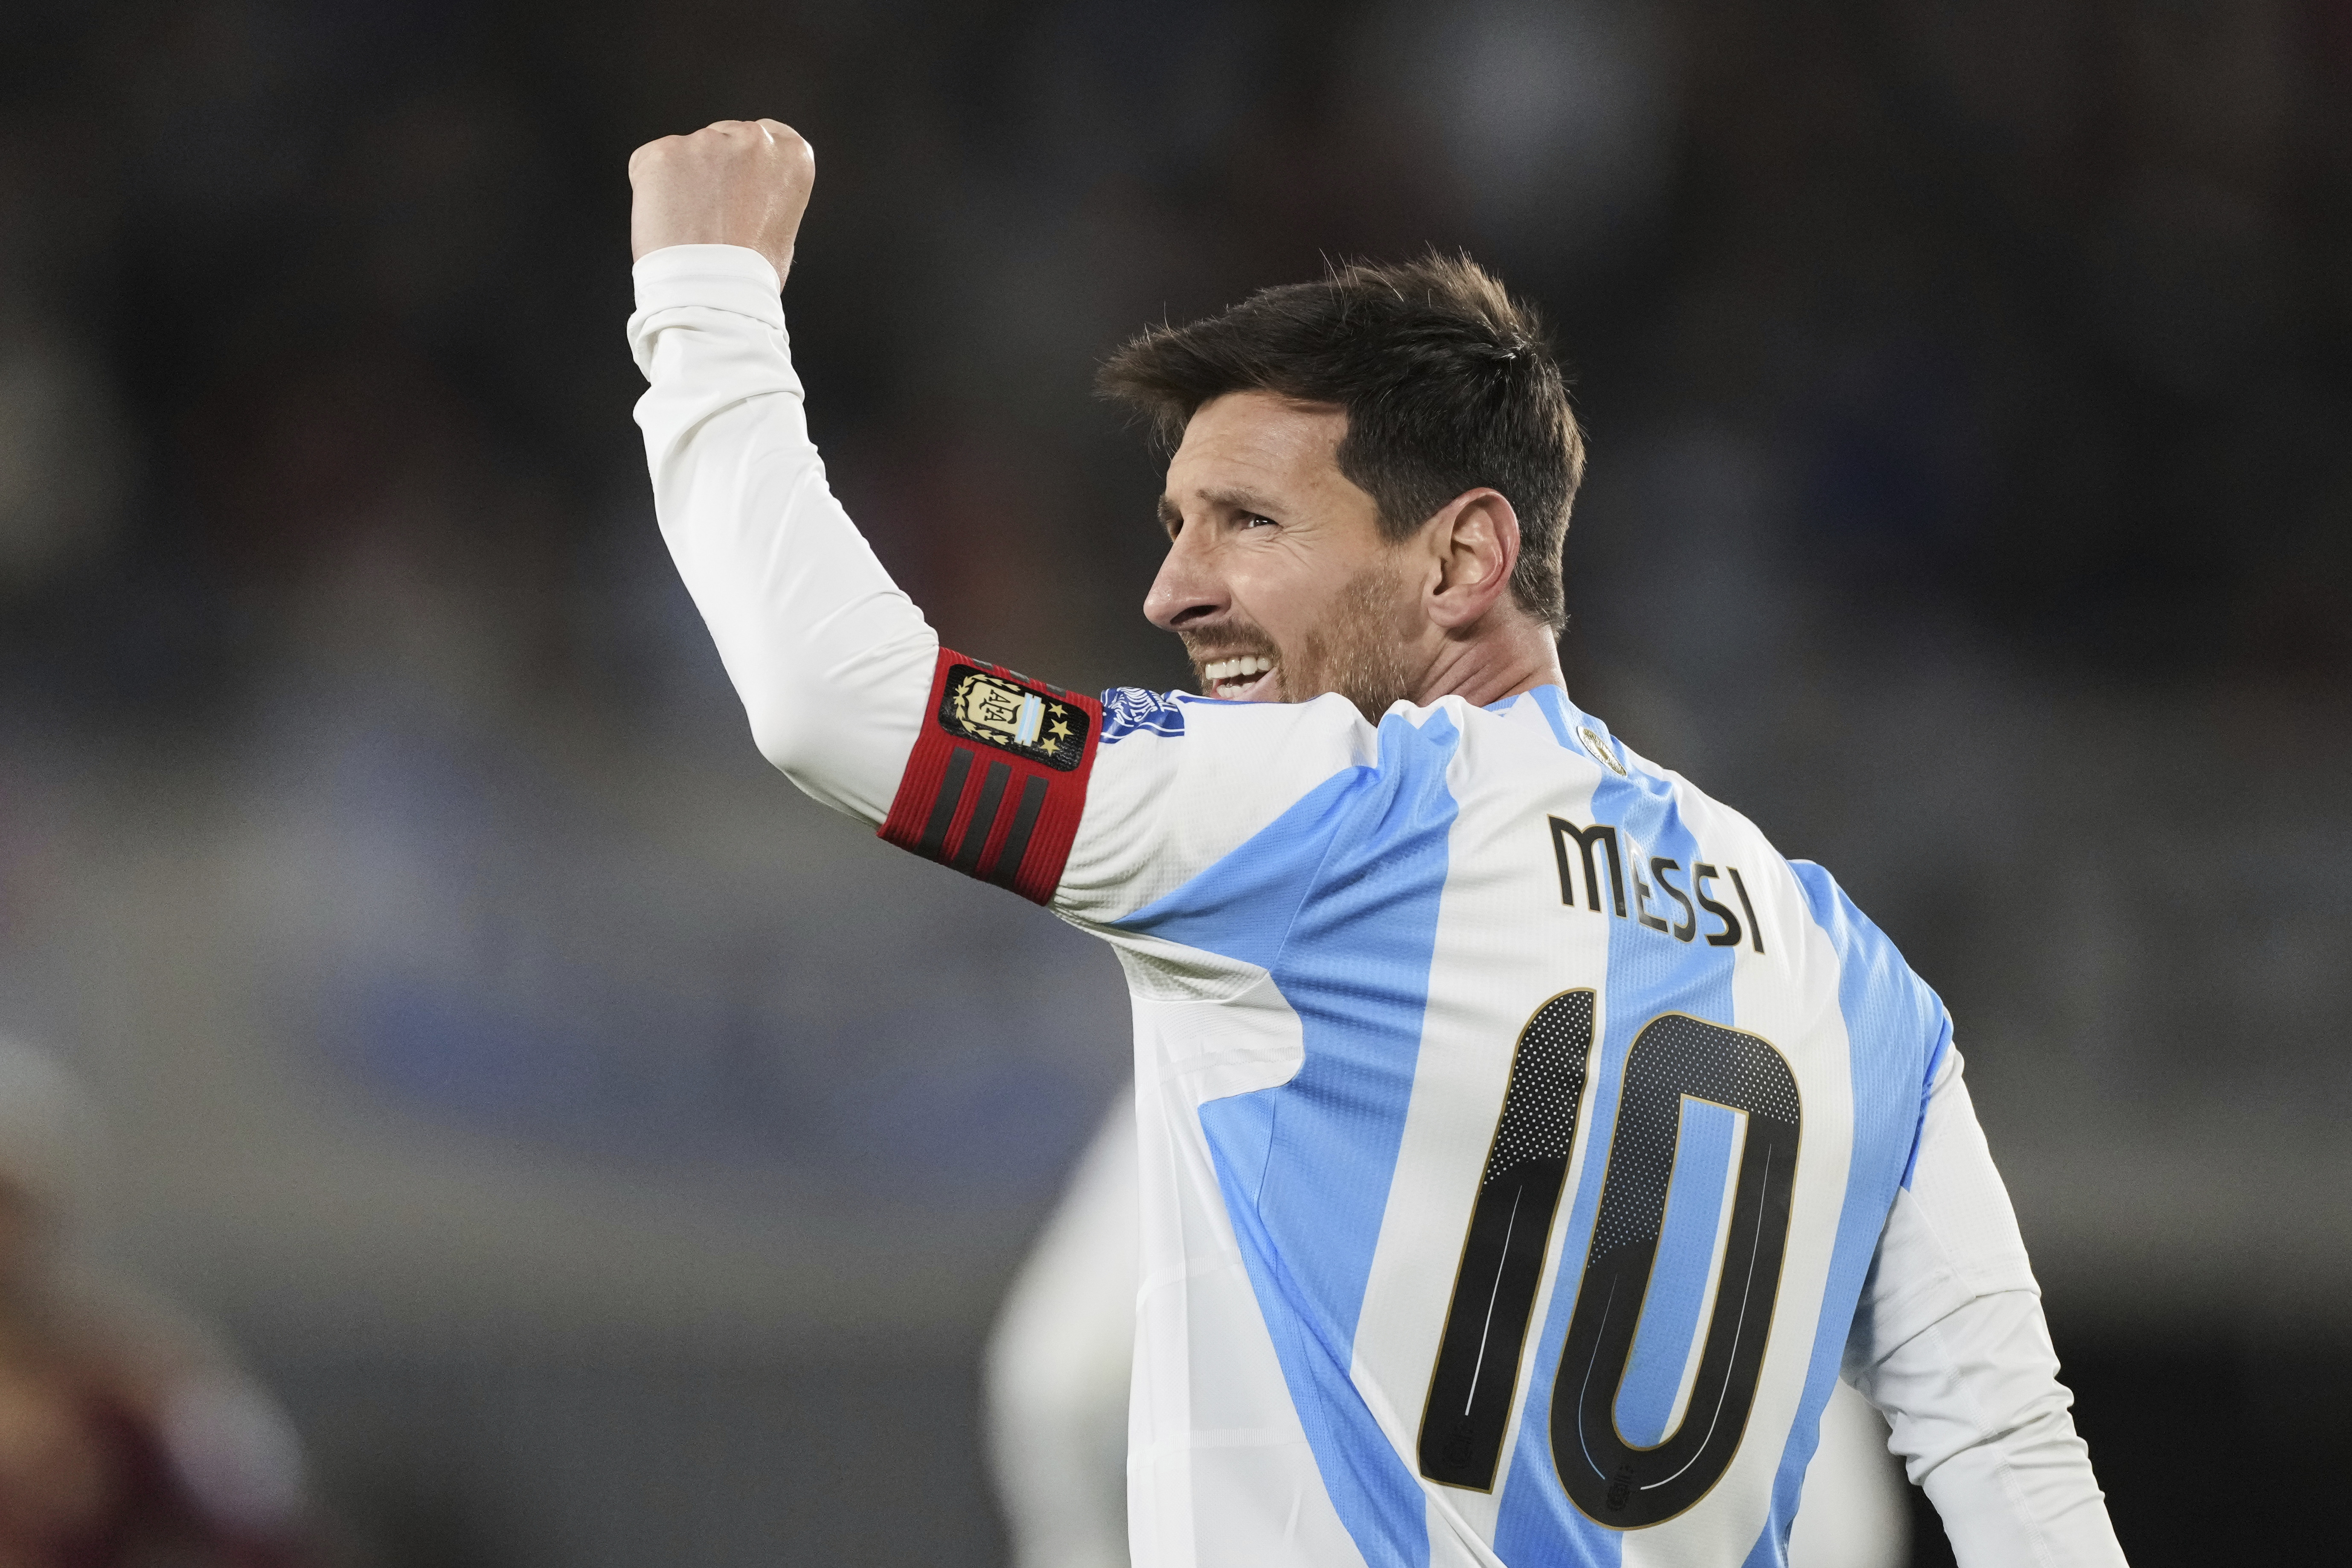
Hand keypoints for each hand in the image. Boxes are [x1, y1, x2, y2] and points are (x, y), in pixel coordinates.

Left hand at [628, 119, 813, 285]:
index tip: (738, 185)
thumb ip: (766, 194)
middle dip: (713, 169)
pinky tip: (665, 222)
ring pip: (686, 154)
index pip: (770, 135)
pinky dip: (650, 189)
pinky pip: (650, 164)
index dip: (747, 163)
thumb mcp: (782, 228)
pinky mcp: (664, 152)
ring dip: (681, 182)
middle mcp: (753, 139)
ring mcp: (706, 142)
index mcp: (791, 156)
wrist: (712, 294)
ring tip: (688, 227)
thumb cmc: (750, 275)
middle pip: (724, 138)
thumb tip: (742, 193)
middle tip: (711, 215)